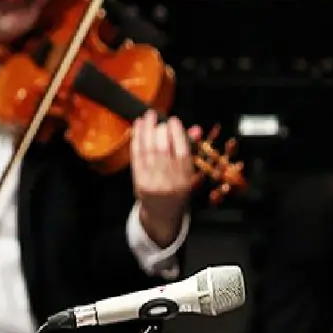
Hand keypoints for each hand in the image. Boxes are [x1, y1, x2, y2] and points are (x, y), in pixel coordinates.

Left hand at [130, 109, 201, 246]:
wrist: (162, 215)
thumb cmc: (178, 191)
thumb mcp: (190, 174)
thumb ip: (191, 150)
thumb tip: (195, 128)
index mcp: (185, 180)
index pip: (182, 152)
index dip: (177, 133)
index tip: (174, 120)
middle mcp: (169, 182)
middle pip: (163, 149)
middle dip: (160, 130)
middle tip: (160, 120)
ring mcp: (152, 182)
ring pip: (148, 150)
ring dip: (147, 130)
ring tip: (148, 116)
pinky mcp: (139, 181)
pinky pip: (137, 156)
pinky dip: (137, 139)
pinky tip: (138, 127)